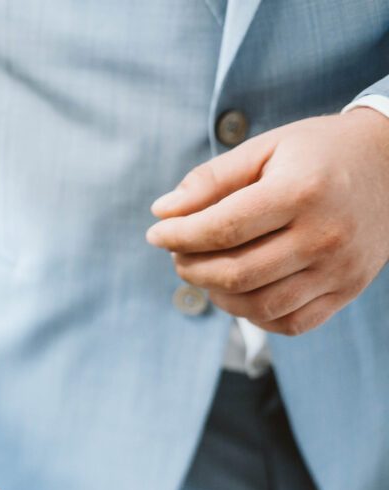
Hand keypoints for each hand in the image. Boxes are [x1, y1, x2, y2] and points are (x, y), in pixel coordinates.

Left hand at [146, 108, 388, 334]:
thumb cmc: (318, 152)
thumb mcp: (265, 148)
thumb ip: (211, 179)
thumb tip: (162, 212)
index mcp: (301, 191)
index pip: (221, 229)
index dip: (178, 236)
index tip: (157, 233)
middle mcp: (325, 235)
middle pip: (236, 274)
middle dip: (191, 268)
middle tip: (178, 254)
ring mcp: (340, 269)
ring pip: (259, 307)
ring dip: (217, 295)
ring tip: (205, 270)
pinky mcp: (349, 290)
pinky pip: (291, 323)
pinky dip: (254, 315)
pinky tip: (239, 291)